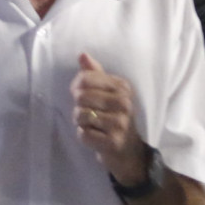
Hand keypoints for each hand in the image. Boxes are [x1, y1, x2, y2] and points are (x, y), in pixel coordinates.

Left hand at [71, 54, 147, 184]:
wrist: (129, 150)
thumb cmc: (114, 117)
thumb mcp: (108, 93)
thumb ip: (95, 74)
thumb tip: (82, 55)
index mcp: (123, 87)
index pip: (85, 79)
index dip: (76, 87)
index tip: (81, 95)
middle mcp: (124, 103)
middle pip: (80, 97)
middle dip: (78, 107)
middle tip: (89, 114)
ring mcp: (120, 123)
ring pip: (80, 115)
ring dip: (81, 123)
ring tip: (93, 126)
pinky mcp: (113, 142)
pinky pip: (83, 134)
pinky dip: (84, 137)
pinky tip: (96, 137)